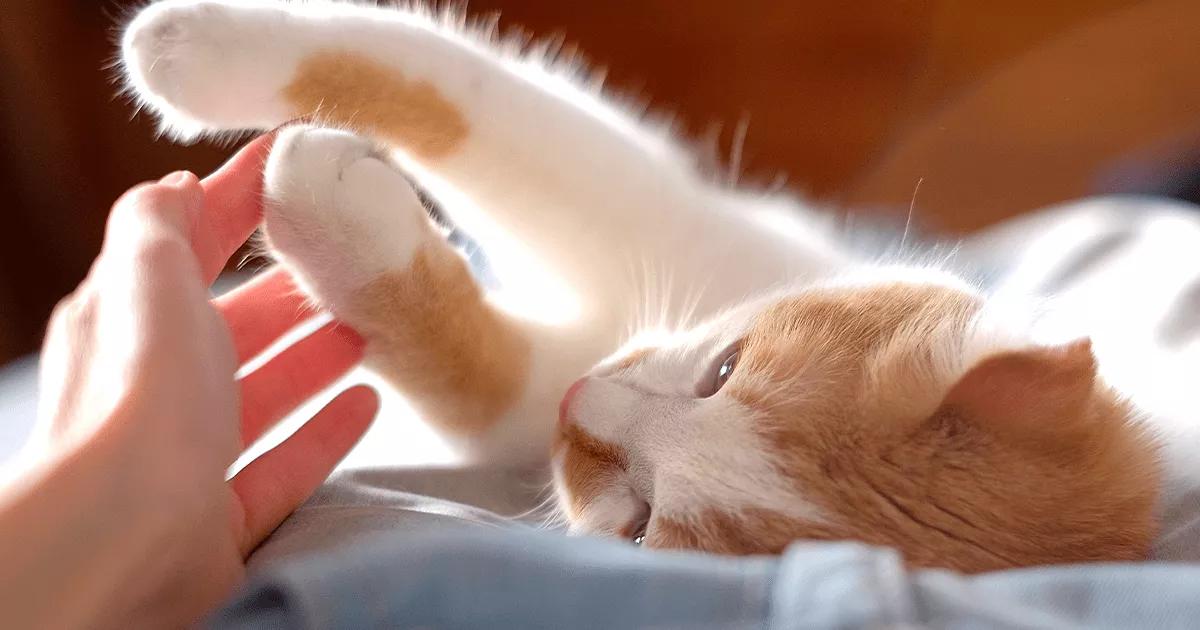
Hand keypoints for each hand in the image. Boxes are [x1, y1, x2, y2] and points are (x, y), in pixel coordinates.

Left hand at [2, 134, 378, 628]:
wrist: (125, 538)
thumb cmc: (142, 397)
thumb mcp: (147, 277)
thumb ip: (161, 222)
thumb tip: (179, 185)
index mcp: (125, 321)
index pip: (187, 244)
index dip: (236, 200)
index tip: (290, 166)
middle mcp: (151, 388)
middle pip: (228, 327)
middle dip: (284, 291)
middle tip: (346, 262)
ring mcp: (186, 456)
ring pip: (260, 394)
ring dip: (311, 358)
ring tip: (365, 329)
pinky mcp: (219, 517)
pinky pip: (283, 464)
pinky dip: (324, 432)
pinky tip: (366, 403)